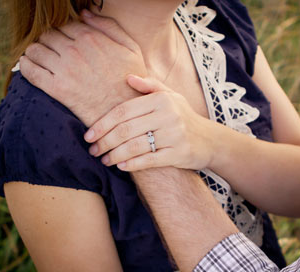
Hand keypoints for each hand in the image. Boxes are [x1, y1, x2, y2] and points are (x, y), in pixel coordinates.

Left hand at [20, 10, 145, 125]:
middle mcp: (76, 50)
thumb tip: (85, 14)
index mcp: (92, 38)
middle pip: (48, 36)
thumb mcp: (132, 50)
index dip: (65, 36)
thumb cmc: (133, 85)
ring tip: (41, 62)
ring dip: (36, 54)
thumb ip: (110, 27)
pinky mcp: (57, 89)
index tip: (66, 46)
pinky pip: (30, 71)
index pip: (65, 27)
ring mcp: (65, 69)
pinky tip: (30, 68)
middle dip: (50, 43)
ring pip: (36, 50)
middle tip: (54, 55)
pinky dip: (26, 67)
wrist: (128, 117)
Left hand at [84, 76, 214, 170]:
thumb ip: (150, 86)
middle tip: (93, 150)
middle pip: (126, 130)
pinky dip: (132, 164)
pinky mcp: (179, 154)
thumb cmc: (184, 118)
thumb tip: (127, 78)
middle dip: (105, 142)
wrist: (211, 141)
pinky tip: (121, 166)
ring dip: (115, 155)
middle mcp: (167, 115)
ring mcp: (174, 135)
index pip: (123, 111)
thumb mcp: (171, 97)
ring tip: (104, 160)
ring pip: (135, 146)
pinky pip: (149, 160)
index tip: (89, 135)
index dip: (102, 124)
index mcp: (160, 100)